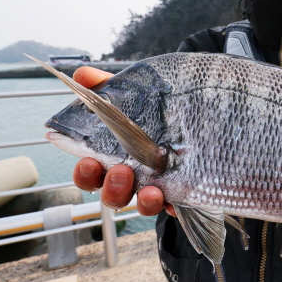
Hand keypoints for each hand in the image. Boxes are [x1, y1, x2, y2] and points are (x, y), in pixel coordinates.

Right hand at [71, 67, 169, 215]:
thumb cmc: (154, 110)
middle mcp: (131, 177)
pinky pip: (174, 207)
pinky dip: (172, 204)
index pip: (90, 172)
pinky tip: (173, 197)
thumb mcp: (132, 95)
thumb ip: (106, 86)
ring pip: (141, 205)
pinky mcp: (181, 194)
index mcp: (112, 157)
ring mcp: (155, 188)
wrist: (199, 115)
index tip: (89, 162)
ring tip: (150, 189)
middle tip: (121, 172)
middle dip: (112, 188)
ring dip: (141, 200)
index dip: (85, 172)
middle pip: (112, 194)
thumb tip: (82, 75)